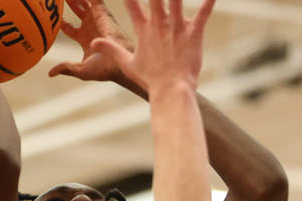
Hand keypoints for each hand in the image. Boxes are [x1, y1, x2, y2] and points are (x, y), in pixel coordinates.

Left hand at [48, 0, 135, 85]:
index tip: (51, 18)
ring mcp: (96, 18)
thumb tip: (50, 74)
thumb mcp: (80, 70)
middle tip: (56, 0)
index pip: (69, 28)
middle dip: (69, 3)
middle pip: (77, 10)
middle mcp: (90, 26)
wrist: (119, 63)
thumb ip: (65, 68)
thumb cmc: (103, 69)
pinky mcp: (102, 11)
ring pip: (83, 1)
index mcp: (84, 39)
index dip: (61, 23)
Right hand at [86, 0, 215, 95]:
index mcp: (144, 30)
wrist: (171, 91)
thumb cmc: (150, 79)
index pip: (132, 4)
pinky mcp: (193, 34)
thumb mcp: (127, 64)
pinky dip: (208, 1)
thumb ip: (111, 50)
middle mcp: (159, 24)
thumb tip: (93, 43)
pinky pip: (203, 13)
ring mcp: (177, 28)